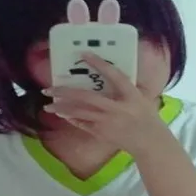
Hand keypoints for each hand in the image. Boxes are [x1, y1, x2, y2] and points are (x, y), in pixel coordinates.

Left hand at [44, 53, 167, 154]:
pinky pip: (83, 124)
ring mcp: (107, 122)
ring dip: (62, 108)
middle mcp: (116, 108)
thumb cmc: (146, 116)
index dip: (99, 63)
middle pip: (87, 97)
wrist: (148, 142)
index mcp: (129, 95)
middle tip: (48, 88)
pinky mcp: (102, 133)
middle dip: (66, 92)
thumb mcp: (139, 96)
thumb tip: (109, 70)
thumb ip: (125, 84)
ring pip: (80, 113)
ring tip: (48, 105)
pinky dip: (72, 119)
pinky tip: (62, 114)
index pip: (114, 75)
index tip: (83, 53)